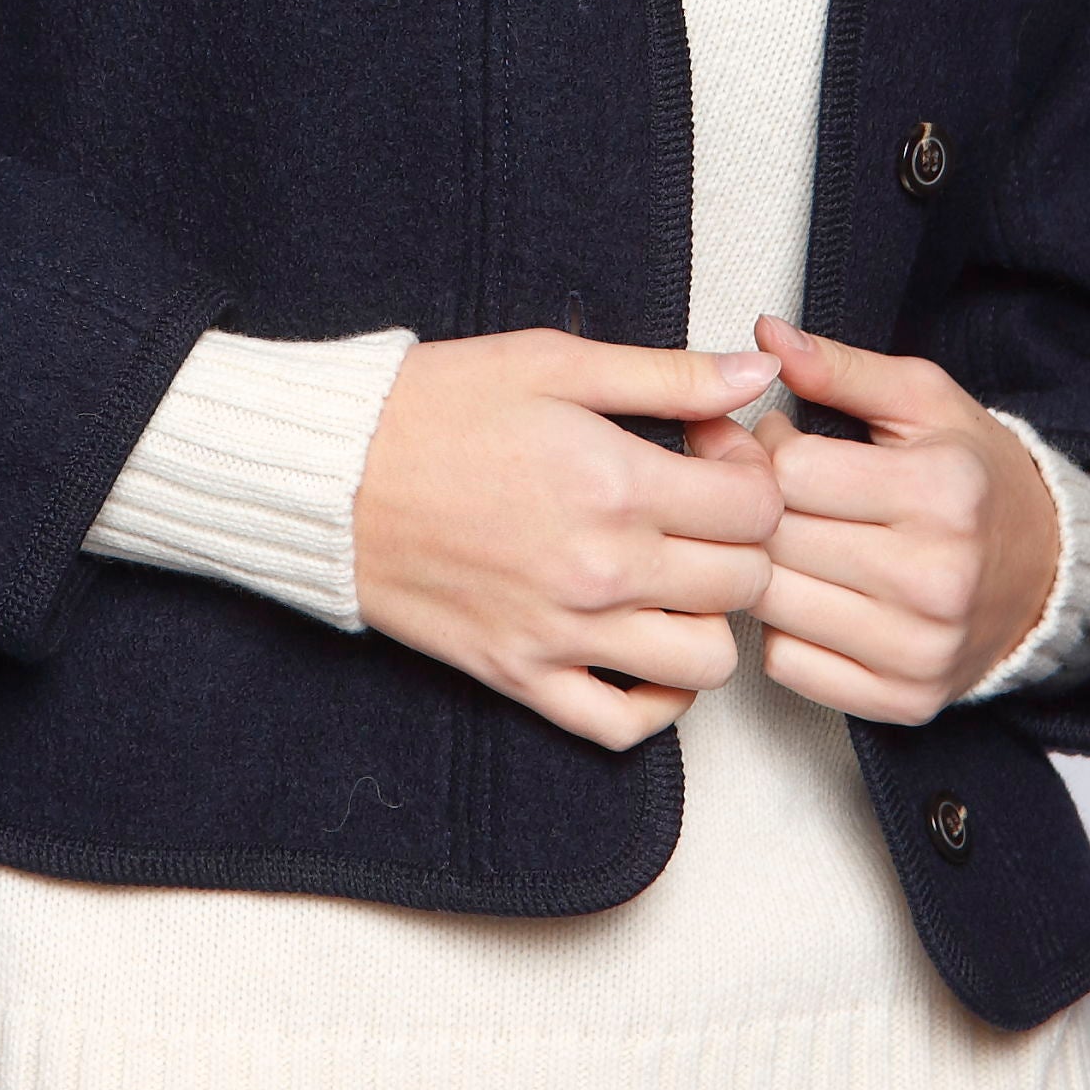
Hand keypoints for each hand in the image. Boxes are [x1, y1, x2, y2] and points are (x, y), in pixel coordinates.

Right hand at [353, 328, 782, 749]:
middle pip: (746, 582)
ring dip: (709, 617)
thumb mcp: (553, 362)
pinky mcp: (522, 677)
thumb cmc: (433, 407)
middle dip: (743, 539)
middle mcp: (602, 570)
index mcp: (617, 484)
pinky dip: (654, 701)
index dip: (753, 470)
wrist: (331, 474)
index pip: (758, 505)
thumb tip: (756, 372)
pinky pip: (624, 727)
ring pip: (706, 662)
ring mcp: (564, 634)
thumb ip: (667, 375)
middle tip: (699, 504)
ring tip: (675, 574)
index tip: (712, 450)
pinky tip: (643, 645)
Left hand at [736, 314, 1058, 723]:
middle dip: (753, 506)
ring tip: (785, 536)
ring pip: (771, 603)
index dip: (764, 446)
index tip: (777, 439)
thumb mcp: (922, 401)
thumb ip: (841, 367)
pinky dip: (781, 627)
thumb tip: (767, 333)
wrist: (1044, 572)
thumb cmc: (971, 475)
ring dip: (760, 566)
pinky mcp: (904, 699)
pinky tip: (808, 592)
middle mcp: (935, 578)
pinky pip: (787, 662)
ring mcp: (920, 648)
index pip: (791, 469)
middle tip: (765, 488)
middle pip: (776, 538)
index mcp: (941, 492)